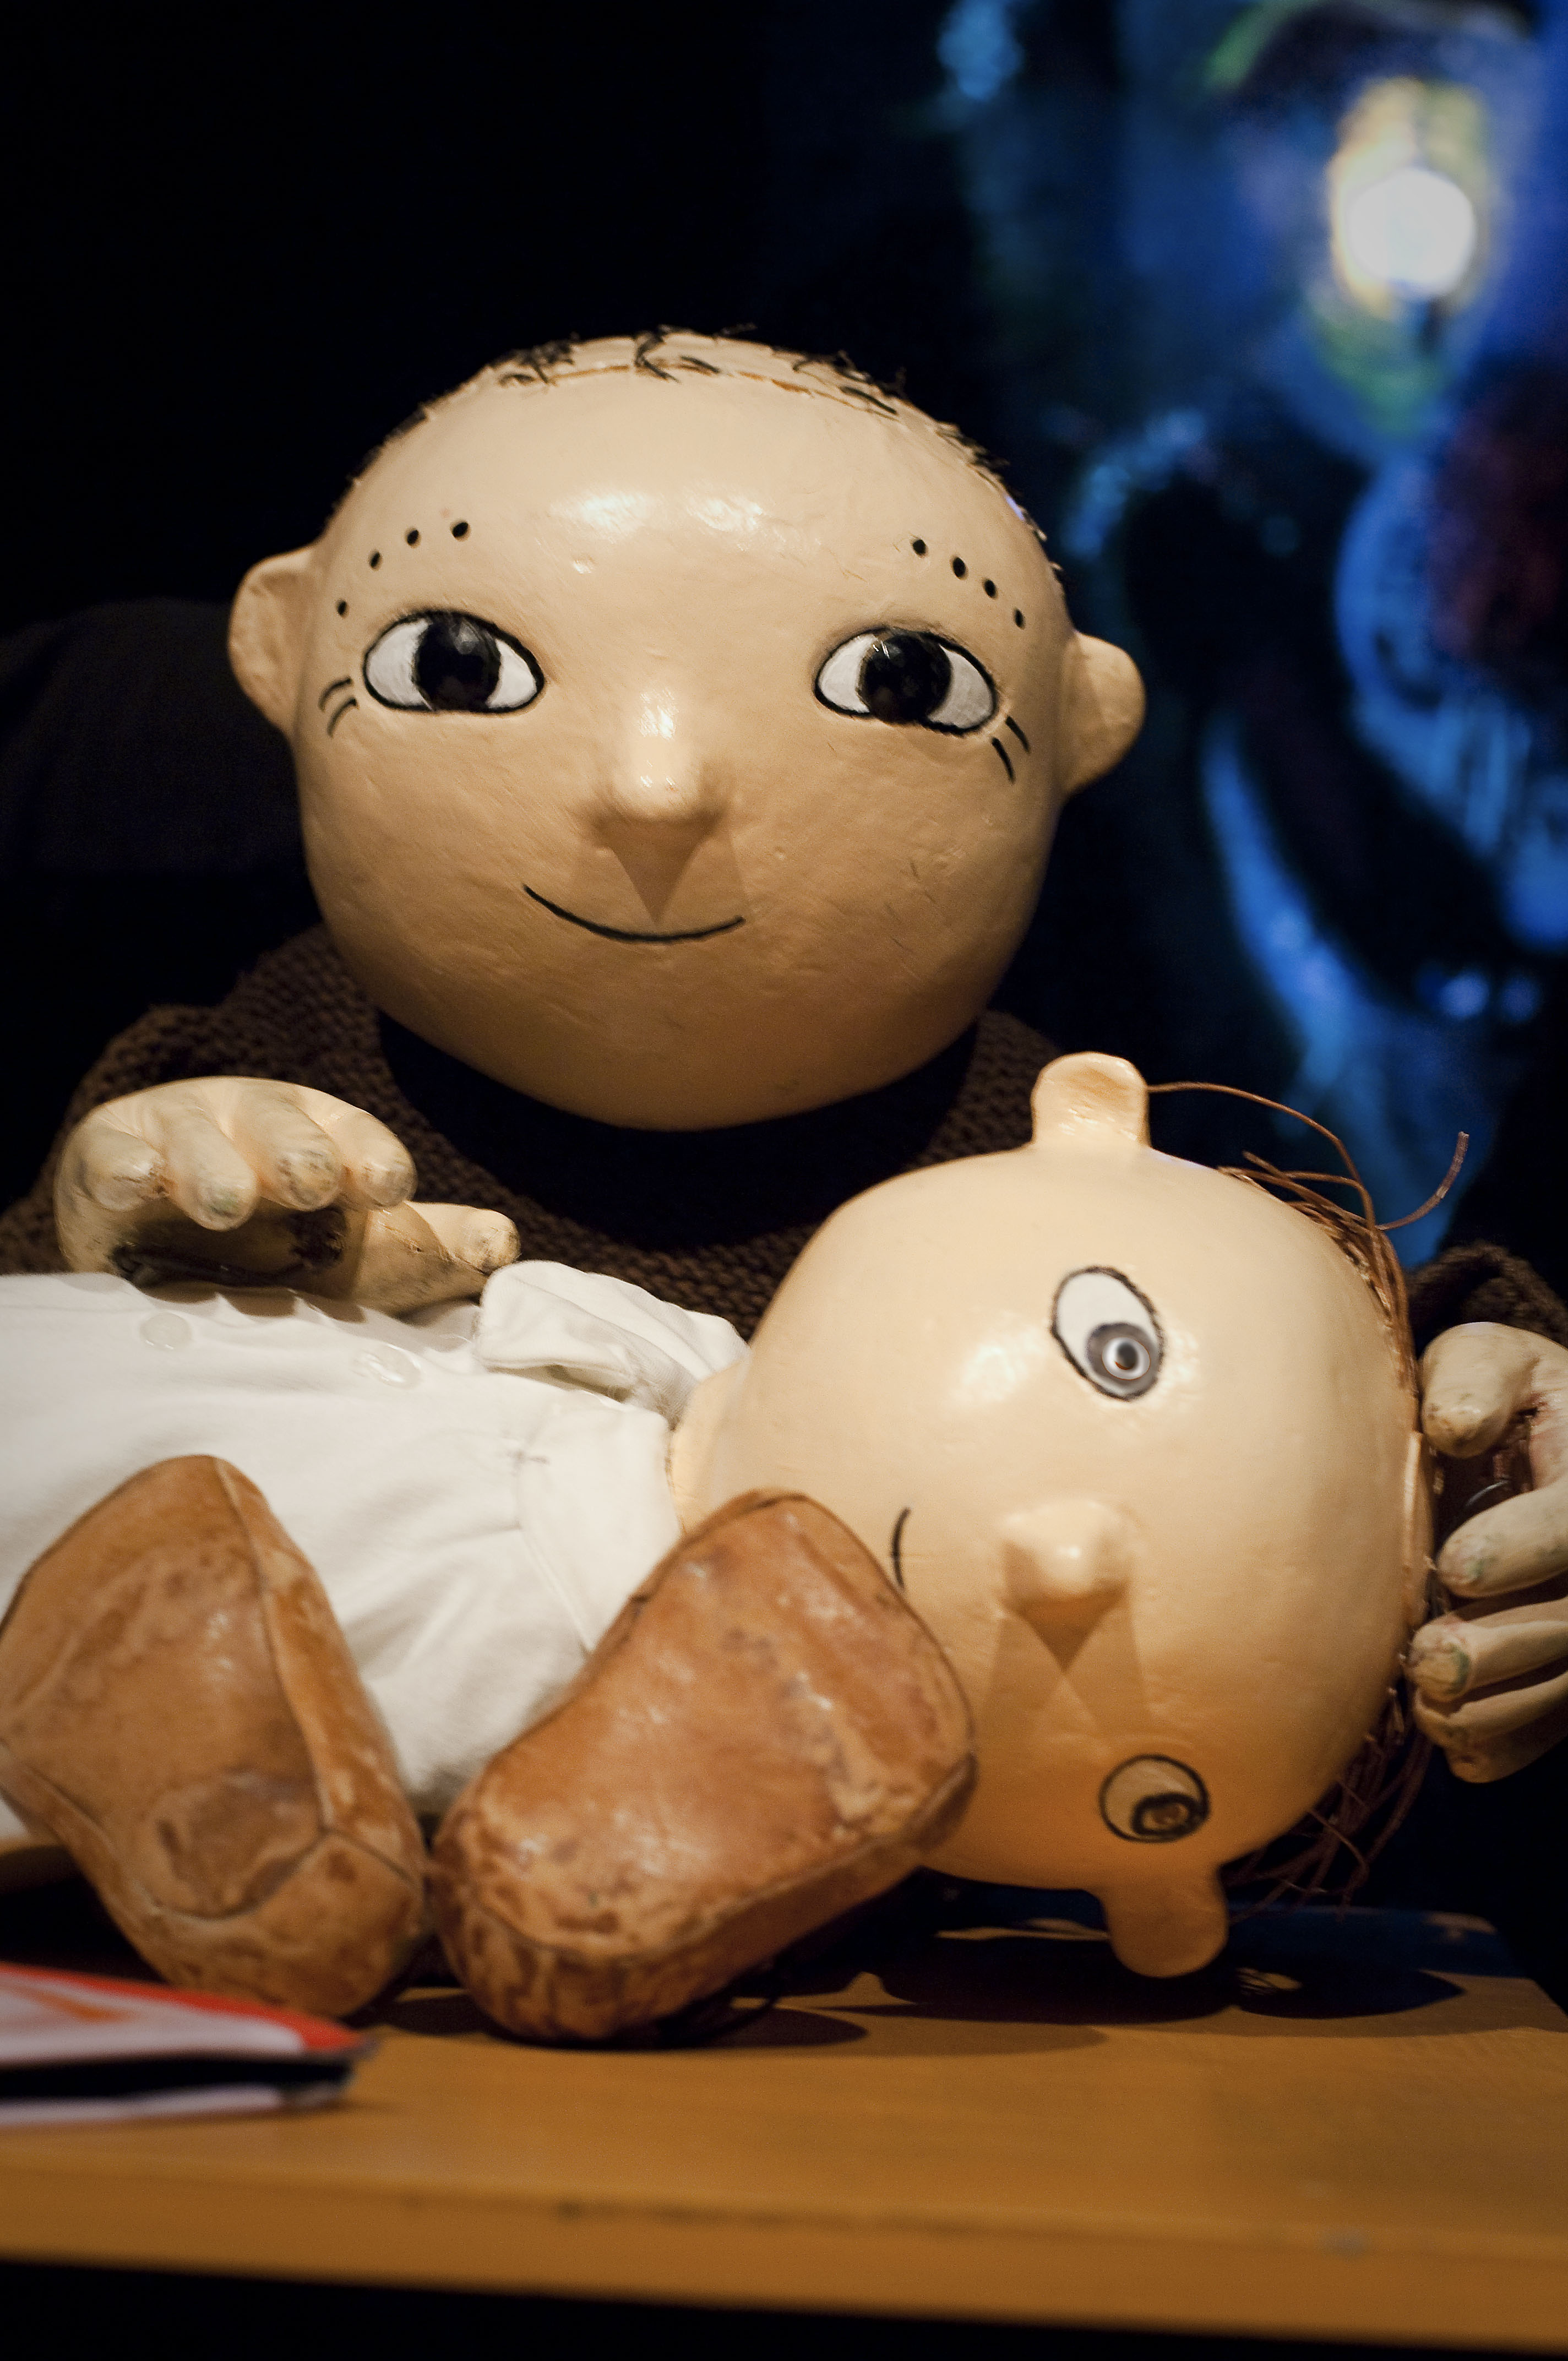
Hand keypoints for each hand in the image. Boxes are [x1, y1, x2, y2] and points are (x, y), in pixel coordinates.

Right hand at [55, 1077, 517, 1314]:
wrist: (159, 1236)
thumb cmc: (278, 1242)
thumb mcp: (352, 1248)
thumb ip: (427, 1249)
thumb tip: (504, 1246)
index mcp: (323, 1135)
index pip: (355, 1137)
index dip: (372, 1157)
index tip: (388, 1185)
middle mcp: (254, 1124)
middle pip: (279, 1129)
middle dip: (298, 1153)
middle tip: (312, 1182)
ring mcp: (179, 1136)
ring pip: (198, 1143)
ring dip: (213, 1169)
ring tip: (226, 1203)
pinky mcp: (107, 1158)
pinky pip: (112, 1157)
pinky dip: (123, 1169)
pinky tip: (136, 1183)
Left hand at [1408, 1323, 1567, 1781]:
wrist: (1530, 1444)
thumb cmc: (1494, 1397)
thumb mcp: (1487, 1362)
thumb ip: (1475, 1381)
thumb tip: (1456, 1423)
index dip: (1526, 1546)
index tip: (1454, 1566)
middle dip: (1505, 1647)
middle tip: (1427, 1662)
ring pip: (1565, 1685)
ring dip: (1498, 1708)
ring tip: (1425, 1708)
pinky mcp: (1566, 1676)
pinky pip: (1552, 1724)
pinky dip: (1507, 1744)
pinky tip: (1458, 1750)